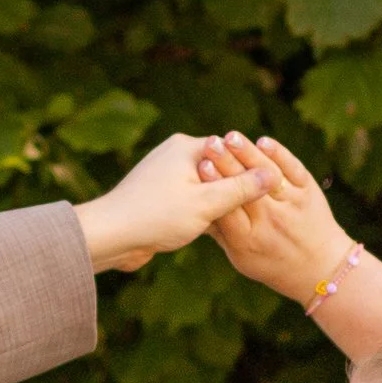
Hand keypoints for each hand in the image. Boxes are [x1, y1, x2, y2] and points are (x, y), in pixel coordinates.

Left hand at [76, 131, 269, 275]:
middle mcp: (174, 153)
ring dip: (215, 203)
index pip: (232, 151)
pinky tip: (207, 229)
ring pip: (202, 185)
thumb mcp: (207, 204)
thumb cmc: (156, 217)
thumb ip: (241, 189)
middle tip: (254, 210)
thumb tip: (273, 175)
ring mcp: (162, 173)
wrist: (108, 236)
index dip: (250, 172)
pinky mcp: (154, 193)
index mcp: (187, 146)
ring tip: (230, 222)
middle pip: (218, 167)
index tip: (268, 193)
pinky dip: (198, 211)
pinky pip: (186, 197)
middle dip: (233, 189)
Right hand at [193, 130, 351, 303]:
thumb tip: (193, 208)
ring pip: (267, 174)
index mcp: (248, 240)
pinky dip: (279, 154)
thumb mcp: (240, 258)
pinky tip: (263, 141)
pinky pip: (293, 169)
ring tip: (232, 137)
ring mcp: (291, 206)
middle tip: (211, 143)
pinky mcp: (309, 193)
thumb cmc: (271, 264)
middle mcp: (270, 222)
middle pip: (245, 188)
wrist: (319, 269)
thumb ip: (219, 232)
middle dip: (227, 163)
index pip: (228, 208)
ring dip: (249, 153)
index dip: (215, 186)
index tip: (201, 166)